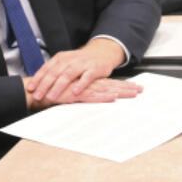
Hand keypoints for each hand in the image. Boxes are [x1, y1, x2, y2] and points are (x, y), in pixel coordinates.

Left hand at [25, 37, 126, 104]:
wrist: (102, 52)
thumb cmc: (81, 61)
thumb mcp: (65, 61)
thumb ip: (53, 70)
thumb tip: (36, 84)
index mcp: (61, 58)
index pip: (47, 68)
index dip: (38, 78)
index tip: (30, 88)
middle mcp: (71, 60)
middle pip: (55, 72)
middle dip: (45, 85)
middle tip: (38, 96)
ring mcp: (83, 64)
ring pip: (68, 75)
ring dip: (59, 86)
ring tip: (51, 96)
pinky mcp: (94, 69)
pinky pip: (87, 77)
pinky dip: (80, 84)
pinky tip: (75, 92)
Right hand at [25, 76, 142, 110]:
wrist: (40, 91)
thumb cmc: (56, 92)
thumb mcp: (74, 92)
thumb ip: (85, 94)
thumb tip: (99, 98)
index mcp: (89, 83)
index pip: (110, 84)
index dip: (124, 85)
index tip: (136, 87)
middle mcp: (89, 85)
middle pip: (112, 85)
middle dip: (127, 88)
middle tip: (141, 90)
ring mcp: (83, 89)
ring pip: (106, 90)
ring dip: (120, 91)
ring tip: (133, 93)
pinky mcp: (76, 95)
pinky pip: (92, 96)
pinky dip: (103, 97)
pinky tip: (113, 97)